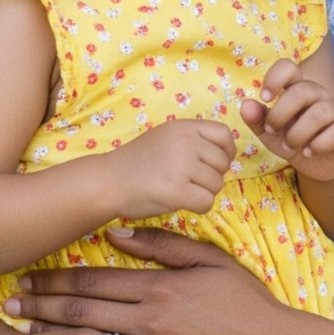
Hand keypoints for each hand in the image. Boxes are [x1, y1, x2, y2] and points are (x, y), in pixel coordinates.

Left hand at [6, 229, 297, 334]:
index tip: (27, 273)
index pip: (95, 280)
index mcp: (159, 288)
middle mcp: (149, 323)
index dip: (56, 277)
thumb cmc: (246, 303)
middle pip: (82, 312)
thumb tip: (119, 233)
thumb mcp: (210, 262)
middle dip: (42, 304)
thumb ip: (164, 245)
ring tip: (25, 331)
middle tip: (10, 299)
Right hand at [110, 118, 234, 218]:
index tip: (214, 164)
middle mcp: (186, 142)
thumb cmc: (136, 161)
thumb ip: (192, 139)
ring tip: (182, 191)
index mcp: (184, 126)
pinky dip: (198, 207)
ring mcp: (182, 166)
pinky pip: (207, 203)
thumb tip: (224, 153)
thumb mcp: (166, 136)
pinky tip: (182, 203)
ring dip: (204, 192)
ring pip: (217, 185)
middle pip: (222, 163)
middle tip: (191, 182)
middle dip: (212, 176)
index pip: (224, 134)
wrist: (107, 181)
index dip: (226, 152)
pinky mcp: (177, 191)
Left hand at [241, 58, 333, 182]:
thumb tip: (245, 106)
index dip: (274, 78)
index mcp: (296, 89)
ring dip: (297, 134)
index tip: (265, 97)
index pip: (288, 67)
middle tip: (272, 131)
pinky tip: (309, 152)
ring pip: (318, 114)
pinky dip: (319, 144)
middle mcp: (317, 94)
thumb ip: (257, 119)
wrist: (320, 164)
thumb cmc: (294, 141)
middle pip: (301, 91)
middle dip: (280, 114)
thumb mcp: (270, 133)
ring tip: (289, 146)